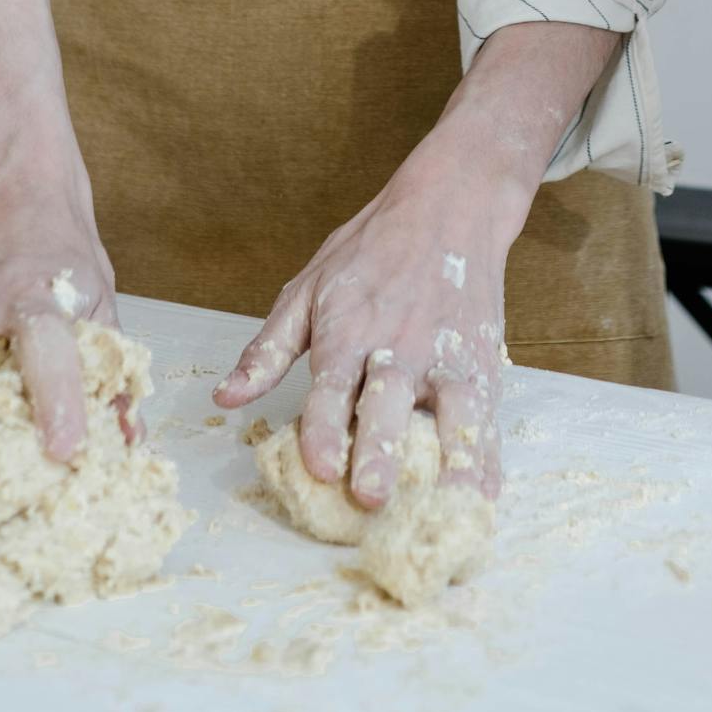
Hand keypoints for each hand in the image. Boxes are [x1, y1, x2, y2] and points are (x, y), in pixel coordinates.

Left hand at [214, 138, 519, 506]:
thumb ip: (268, 349)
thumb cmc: (371, 249)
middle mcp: (398, 347)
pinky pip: (486, 416)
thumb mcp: (309, 288)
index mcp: (349, 331)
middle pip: (386, 405)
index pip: (330, 387)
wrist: (451, 204)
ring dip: (447, 463)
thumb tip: (224, 399)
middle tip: (372, 495)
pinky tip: (485, 497)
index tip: (318, 467)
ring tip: (445, 506)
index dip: (321, 428)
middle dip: (379, 450)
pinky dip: (487, 458)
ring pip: (449, 414)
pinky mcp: (482, 362)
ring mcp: (446, 356)